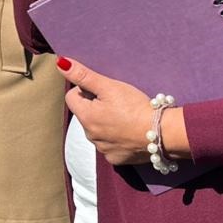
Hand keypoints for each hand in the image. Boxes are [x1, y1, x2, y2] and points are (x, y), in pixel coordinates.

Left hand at [59, 56, 189, 164]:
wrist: (162, 133)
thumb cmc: (135, 107)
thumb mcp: (109, 87)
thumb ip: (83, 75)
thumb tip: (61, 63)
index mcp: (86, 117)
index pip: (72, 97)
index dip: (86, 90)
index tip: (104, 90)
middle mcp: (90, 136)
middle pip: (85, 114)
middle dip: (96, 106)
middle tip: (117, 101)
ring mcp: (103, 150)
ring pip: (97, 130)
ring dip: (105, 122)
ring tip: (125, 116)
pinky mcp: (116, 159)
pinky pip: (109, 145)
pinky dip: (116, 138)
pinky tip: (129, 131)